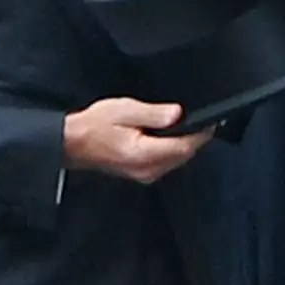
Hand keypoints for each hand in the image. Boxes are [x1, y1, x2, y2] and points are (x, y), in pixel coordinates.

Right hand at [63, 98, 214, 185]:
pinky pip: (165, 163)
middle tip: (203, 122)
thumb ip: (154, 113)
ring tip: (189, 127)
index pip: (184, 147)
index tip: (211, 122)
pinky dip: (172, 151)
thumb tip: (177, 114)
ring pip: (176, 161)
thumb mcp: (125, 110)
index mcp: (145, 153)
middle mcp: (147, 169)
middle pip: (183, 156)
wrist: (73, 142)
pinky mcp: (141, 173)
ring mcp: (144, 174)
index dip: (201, 135)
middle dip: (195, 140)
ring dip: (184, 146)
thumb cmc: (93, 126)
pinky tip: (169, 138)